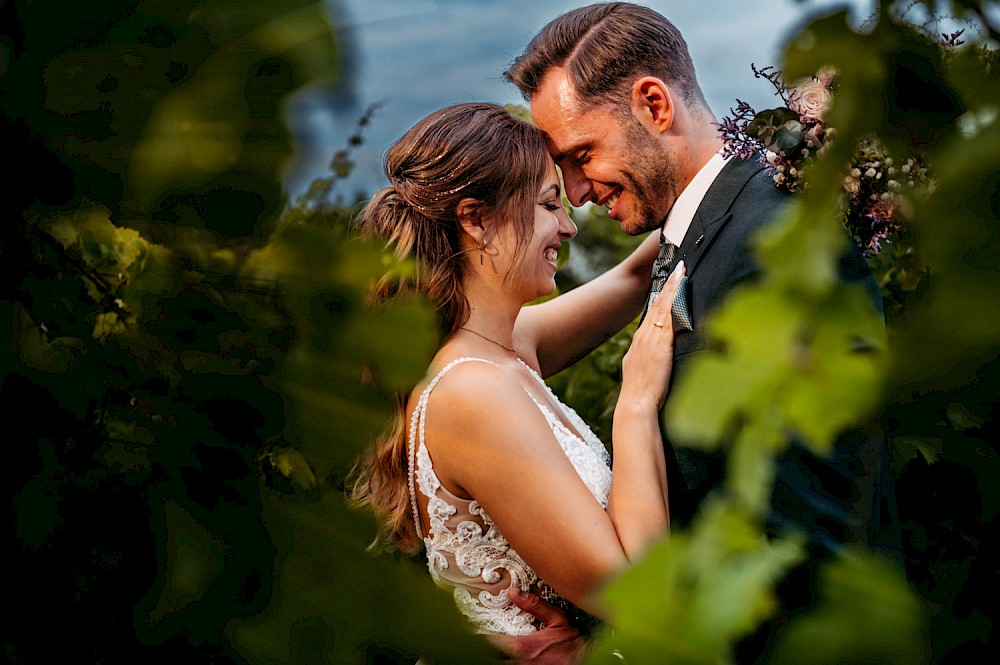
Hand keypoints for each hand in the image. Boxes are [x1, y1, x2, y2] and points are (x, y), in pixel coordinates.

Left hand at [487, 587, 586, 663]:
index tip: (477, 633)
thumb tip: (514, 593)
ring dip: (498, 656)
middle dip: (487, 649)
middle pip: (494, 657)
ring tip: (494, 649)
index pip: (492, 643)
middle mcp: (521, 661)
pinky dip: (509, 660)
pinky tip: (510, 655)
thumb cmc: (572, 642)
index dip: (483, 638)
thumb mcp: (556, 618)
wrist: (586, 658)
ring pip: (502, 662)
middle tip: (481, 642)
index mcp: (523, 646)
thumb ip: (534, 605)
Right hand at [620, 260, 684, 409]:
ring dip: (673, 287)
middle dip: (668, 285)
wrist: (636, 404)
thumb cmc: (641, 395)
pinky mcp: (660, 343)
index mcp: (639, 344)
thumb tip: (656, 357)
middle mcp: (643, 337)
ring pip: (663, 306)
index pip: (651, 314)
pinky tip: (681, 289)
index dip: (660, 298)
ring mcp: (651, 338)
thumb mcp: (642, 373)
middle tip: (678, 267)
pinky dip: (674, 300)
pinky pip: (668, 315)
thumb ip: (650, 360)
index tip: (668, 284)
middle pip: (657, 305)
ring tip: (682, 271)